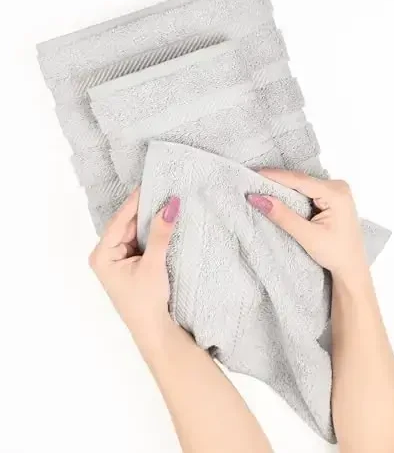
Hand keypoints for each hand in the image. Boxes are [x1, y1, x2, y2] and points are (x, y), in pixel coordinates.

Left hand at [89, 189, 179, 341]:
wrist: (154, 330)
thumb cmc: (146, 301)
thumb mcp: (154, 264)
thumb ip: (160, 234)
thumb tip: (171, 205)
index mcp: (102, 255)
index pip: (119, 221)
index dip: (135, 202)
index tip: (149, 184)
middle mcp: (106, 254)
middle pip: (126, 224)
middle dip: (144, 210)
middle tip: (162, 189)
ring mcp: (118, 258)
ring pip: (134, 231)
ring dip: (149, 220)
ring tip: (165, 201)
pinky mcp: (131, 262)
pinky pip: (140, 240)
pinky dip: (152, 232)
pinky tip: (163, 220)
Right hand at [247, 169, 368, 282]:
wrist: (352, 268)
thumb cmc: (335, 254)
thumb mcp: (307, 236)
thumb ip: (283, 216)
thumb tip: (259, 199)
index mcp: (336, 193)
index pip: (300, 180)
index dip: (275, 176)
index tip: (254, 174)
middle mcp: (338, 187)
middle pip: (301, 180)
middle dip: (277, 181)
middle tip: (254, 180)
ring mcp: (336, 191)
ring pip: (303, 185)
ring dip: (283, 187)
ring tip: (261, 186)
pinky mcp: (332, 197)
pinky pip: (307, 190)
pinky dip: (292, 193)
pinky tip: (278, 193)